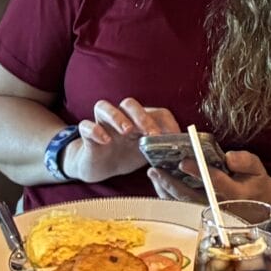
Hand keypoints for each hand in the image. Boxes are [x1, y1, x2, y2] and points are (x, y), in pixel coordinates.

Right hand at [62, 97, 179, 184]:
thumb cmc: (125, 155)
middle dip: (142, 117)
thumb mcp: (145, 153)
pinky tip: (105, 141)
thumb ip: (161, 150)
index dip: (167, 123)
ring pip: (104, 106)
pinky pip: (86, 126)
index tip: (175, 138)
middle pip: (130, 104)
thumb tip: (184, 154)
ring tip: (127, 131)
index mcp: (139, 120)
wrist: (98, 166)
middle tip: (151, 134)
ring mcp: (102, 124)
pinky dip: (94, 130)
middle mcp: (121, 117)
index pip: (156, 112)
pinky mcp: (87, 136)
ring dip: (117, 117)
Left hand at [147, 146, 270, 209]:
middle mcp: (219, 206)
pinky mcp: (203, 216)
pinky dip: (169, 197)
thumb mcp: (258, 169)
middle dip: (171, 184)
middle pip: (191, 197)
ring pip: (183, 205)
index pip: (214, 182)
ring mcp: (209, 214)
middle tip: (156, 170)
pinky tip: (161, 186)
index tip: (183, 162)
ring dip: (166, 191)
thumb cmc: (257, 184)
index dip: (197, 172)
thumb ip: (245, 161)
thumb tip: (228, 157)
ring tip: (154, 175)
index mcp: (234, 193)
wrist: (262, 207)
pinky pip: (182, 208)